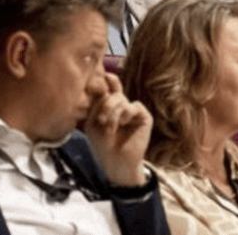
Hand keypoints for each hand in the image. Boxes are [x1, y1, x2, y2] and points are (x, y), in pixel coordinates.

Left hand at [84, 73, 151, 187]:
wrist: (115, 162)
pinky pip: (134, 106)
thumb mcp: (92, 124)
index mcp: (109, 108)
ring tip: (109, 127)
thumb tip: (105, 88)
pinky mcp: (144, 117)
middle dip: (105, 105)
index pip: (109, 89)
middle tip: (101, 120)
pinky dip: (125, 114)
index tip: (105, 74)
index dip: (109, 80)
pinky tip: (122, 124)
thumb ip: (97, 105)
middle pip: (113, 94)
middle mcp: (122, 107)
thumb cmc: (101, 145)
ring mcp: (133, 111)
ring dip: (112, 113)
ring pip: (122, 100)